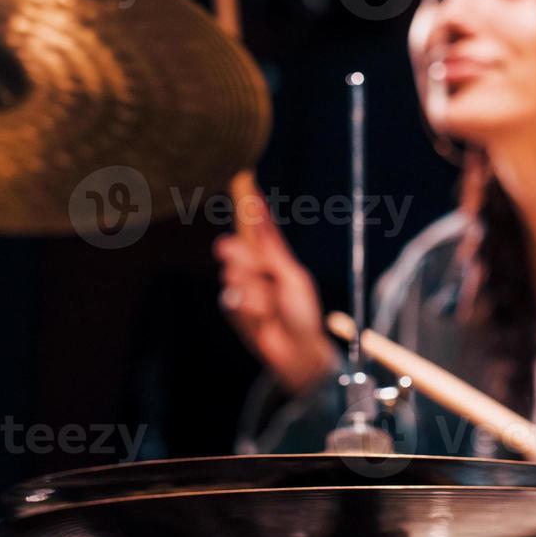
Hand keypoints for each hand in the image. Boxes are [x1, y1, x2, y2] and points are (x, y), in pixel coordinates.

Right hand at [213, 171, 337, 392]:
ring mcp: (244, 290)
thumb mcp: (292, 278)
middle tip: (245, 262)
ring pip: (233, 276)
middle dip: (240, 256)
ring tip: (271, 307)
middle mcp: (257, 271)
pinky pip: (232, 300)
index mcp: (275, 259)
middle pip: (238, 249)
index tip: (246, 185)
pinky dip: (249, 309)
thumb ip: (272, 253)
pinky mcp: (235, 310)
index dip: (254, 211)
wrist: (298, 351)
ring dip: (254, 293)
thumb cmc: (303, 313)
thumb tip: (257, 222)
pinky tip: (263, 319)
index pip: (260, 230)